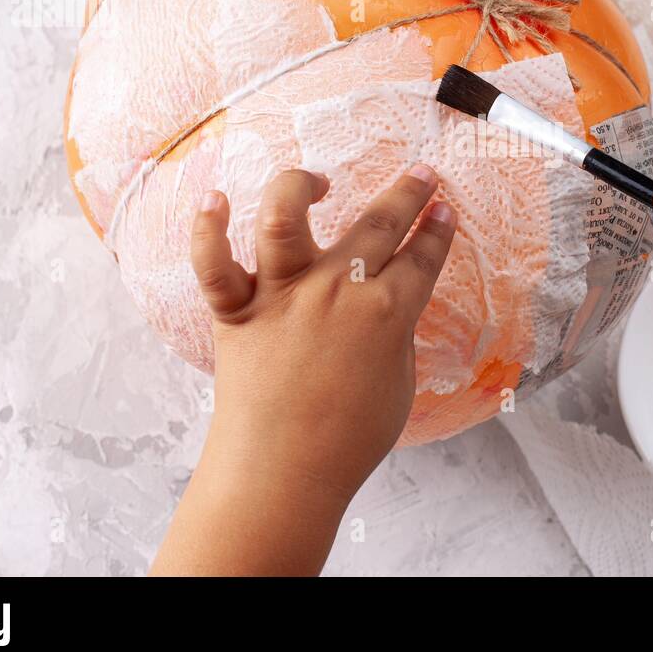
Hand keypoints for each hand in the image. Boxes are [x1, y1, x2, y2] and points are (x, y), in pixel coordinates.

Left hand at [190, 164, 456, 500]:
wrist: (282, 475)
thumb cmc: (347, 442)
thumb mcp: (399, 385)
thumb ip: (395, 338)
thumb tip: (387, 310)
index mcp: (386, 314)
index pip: (422, 258)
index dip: (438, 232)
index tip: (444, 212)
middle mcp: (336, 291)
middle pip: (379, 225)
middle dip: (408, 194)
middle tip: (422, 176)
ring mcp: (283, 296)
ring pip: (286, 216)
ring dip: (303, 185)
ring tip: (320, 182)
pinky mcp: (237, 312)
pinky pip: (213, 262)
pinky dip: (208, 227)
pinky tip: (214, 198)